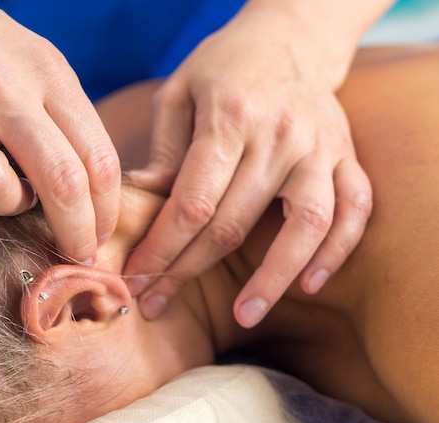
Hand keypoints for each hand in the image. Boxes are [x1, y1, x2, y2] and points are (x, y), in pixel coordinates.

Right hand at [0, 0, 119, 263]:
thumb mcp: (37, 62)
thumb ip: (67, 118)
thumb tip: (93, 192)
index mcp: (45, 73)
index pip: (98, 158)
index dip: (107, 211)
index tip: (101, 235)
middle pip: (61, 180)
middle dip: (77, 233)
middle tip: (76, 253)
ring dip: (5, 207)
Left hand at [123, 8, 371, 326]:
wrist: (288, 36)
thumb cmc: (223, 67)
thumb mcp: (179, 93)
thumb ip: (164, 149)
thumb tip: (139, 198)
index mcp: (230, 118)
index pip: (193, 202)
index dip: (162, 247)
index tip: (137, 277)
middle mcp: (280, 135)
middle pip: (234, 223)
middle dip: (189, 271)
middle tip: (159, 305)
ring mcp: (320, 147)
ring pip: (306, 225)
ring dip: (274, 278)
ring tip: (245, 316)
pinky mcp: (345, 155)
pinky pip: (354, 210)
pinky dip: (336, 251)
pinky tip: (309, 284)